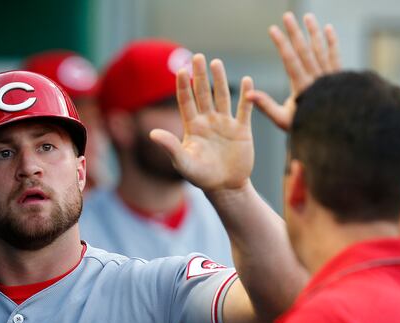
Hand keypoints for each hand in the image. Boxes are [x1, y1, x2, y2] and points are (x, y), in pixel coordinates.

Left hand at [150, 54, 254, 193]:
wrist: (225, 188)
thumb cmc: (201, 177)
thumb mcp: (183, 163)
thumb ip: (170, 147)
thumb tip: (152, 133)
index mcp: (193, 127)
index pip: (186, 101)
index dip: (183, 86)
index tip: (180, 70)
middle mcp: (208, 121)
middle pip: (203, 93)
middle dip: (200, 75)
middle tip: (197, 57)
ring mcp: (225, 124)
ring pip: (222, 97)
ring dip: (220, 80)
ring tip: (216, 63)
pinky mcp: (242, 130)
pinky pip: (245, 110)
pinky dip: (247, 97)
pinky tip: (248, 81)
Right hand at [247, 12, 339, 130]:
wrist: (337, 132)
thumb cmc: (308, 127)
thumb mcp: (283, 120)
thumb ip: (266, 106)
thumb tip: (249, 94)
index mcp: (302, 88)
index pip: (290, 60)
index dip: (281, 44)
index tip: (272, 29)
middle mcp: (317, 79)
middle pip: (305, 50)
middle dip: (295, 32)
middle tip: (287, 16)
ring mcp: (330, 76)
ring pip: (321, 50)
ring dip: (314, 32)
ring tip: (307, 16)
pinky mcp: (339, 77)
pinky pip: (335, 56)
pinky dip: (332, 43)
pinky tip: (328, 30)